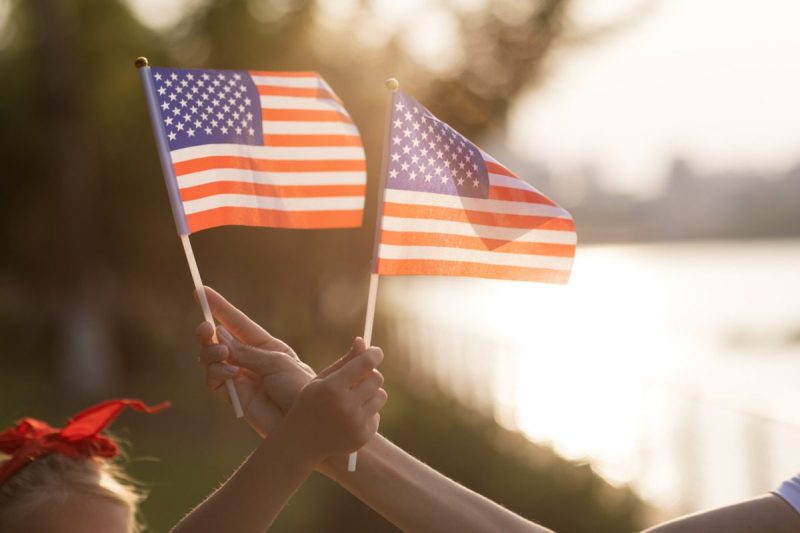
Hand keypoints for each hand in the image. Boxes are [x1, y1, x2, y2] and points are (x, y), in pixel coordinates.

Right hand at [196, 287, 314, 435]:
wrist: (304, 423)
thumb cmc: (299, 388)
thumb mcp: (277, 363)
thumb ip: (247, 353)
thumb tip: (219, 336)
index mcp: (265, 346)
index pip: (238, 323)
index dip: (220, 307)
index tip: (200, 291)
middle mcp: (250, 360)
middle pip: (218, 340)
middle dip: (207, 332)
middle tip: (206, 329)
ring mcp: (240, 378)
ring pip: (211, 359)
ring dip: (211, 353)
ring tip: (222, 354)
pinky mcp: (234, 397)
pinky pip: (214, 380)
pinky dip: (216, 372)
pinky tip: (230, 373)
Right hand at [275, 342, 387, 464]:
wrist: (301, 442)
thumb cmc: (309, 404)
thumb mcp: (321, 380)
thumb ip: (344, 361)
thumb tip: (363, 340)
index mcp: (332, 387)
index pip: (366, 363)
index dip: (374, 355)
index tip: (376, 352)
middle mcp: (345, 405)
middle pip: (377, 379)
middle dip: (370, 375)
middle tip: (360, 378)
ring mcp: (355, 423)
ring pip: (381, 396)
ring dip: (371, 394)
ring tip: (355, 398)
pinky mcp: (363, 436)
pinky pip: (376, 415)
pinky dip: (367, 414)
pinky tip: (350, 418)